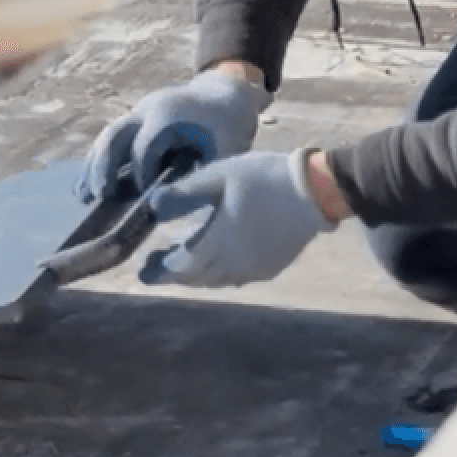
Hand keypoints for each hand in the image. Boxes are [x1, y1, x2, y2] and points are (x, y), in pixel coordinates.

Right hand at [79, 68, 270, 202]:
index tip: (146, 199)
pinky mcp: (135, 121)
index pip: (144, 147)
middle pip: (115, 135)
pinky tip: (88, 186)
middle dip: (103, 167)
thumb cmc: (228, 129)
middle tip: (98, 196)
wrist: (226, 96)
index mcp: (169, 115)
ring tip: (83, 196)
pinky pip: (112, 140)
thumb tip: (165, 207)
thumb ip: (198, 178)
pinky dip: (99, 162)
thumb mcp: (224, 154)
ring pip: (108, 137)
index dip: (142, 175)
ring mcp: (138, 112)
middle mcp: (148, 109)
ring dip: (94, 166)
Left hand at [139, 149, 338, 287]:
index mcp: (218, 242)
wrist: (314, 191)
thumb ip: (184, 193)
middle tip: (156, 266)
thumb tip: (152, 207)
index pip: (181, 266)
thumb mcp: (219, 176)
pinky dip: (221, 273)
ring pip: (218, 280)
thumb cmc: (264, 178)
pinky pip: (238, 277)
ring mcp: (255, 268)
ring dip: (197, 275)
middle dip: (174, 273)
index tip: (142, 273)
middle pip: (197, 277)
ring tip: (184, 262)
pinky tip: (219, 261)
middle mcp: (234, 263)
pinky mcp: (272, 266)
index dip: (160, 272)